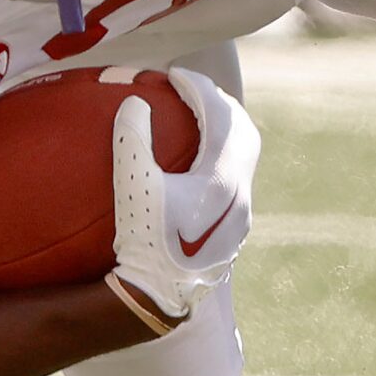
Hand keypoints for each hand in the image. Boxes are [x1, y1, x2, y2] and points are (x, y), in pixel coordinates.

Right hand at [109, 67, 258, 327]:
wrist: (160, 300)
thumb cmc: (143, 245)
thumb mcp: (131, 188)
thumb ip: (132, 140)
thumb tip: (135, 102)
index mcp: (222, 179)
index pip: (220, 116)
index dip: (198, 88)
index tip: (174, 75)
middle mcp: (240, 197)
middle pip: (244, 135)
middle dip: (220, 107)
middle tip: (191, 93)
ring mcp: (239, 219)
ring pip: (242, 162)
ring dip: (222, 137)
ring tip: (192, 126)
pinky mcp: (231, 237)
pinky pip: (232, 185)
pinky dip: (216, 164)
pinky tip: (188, 172)